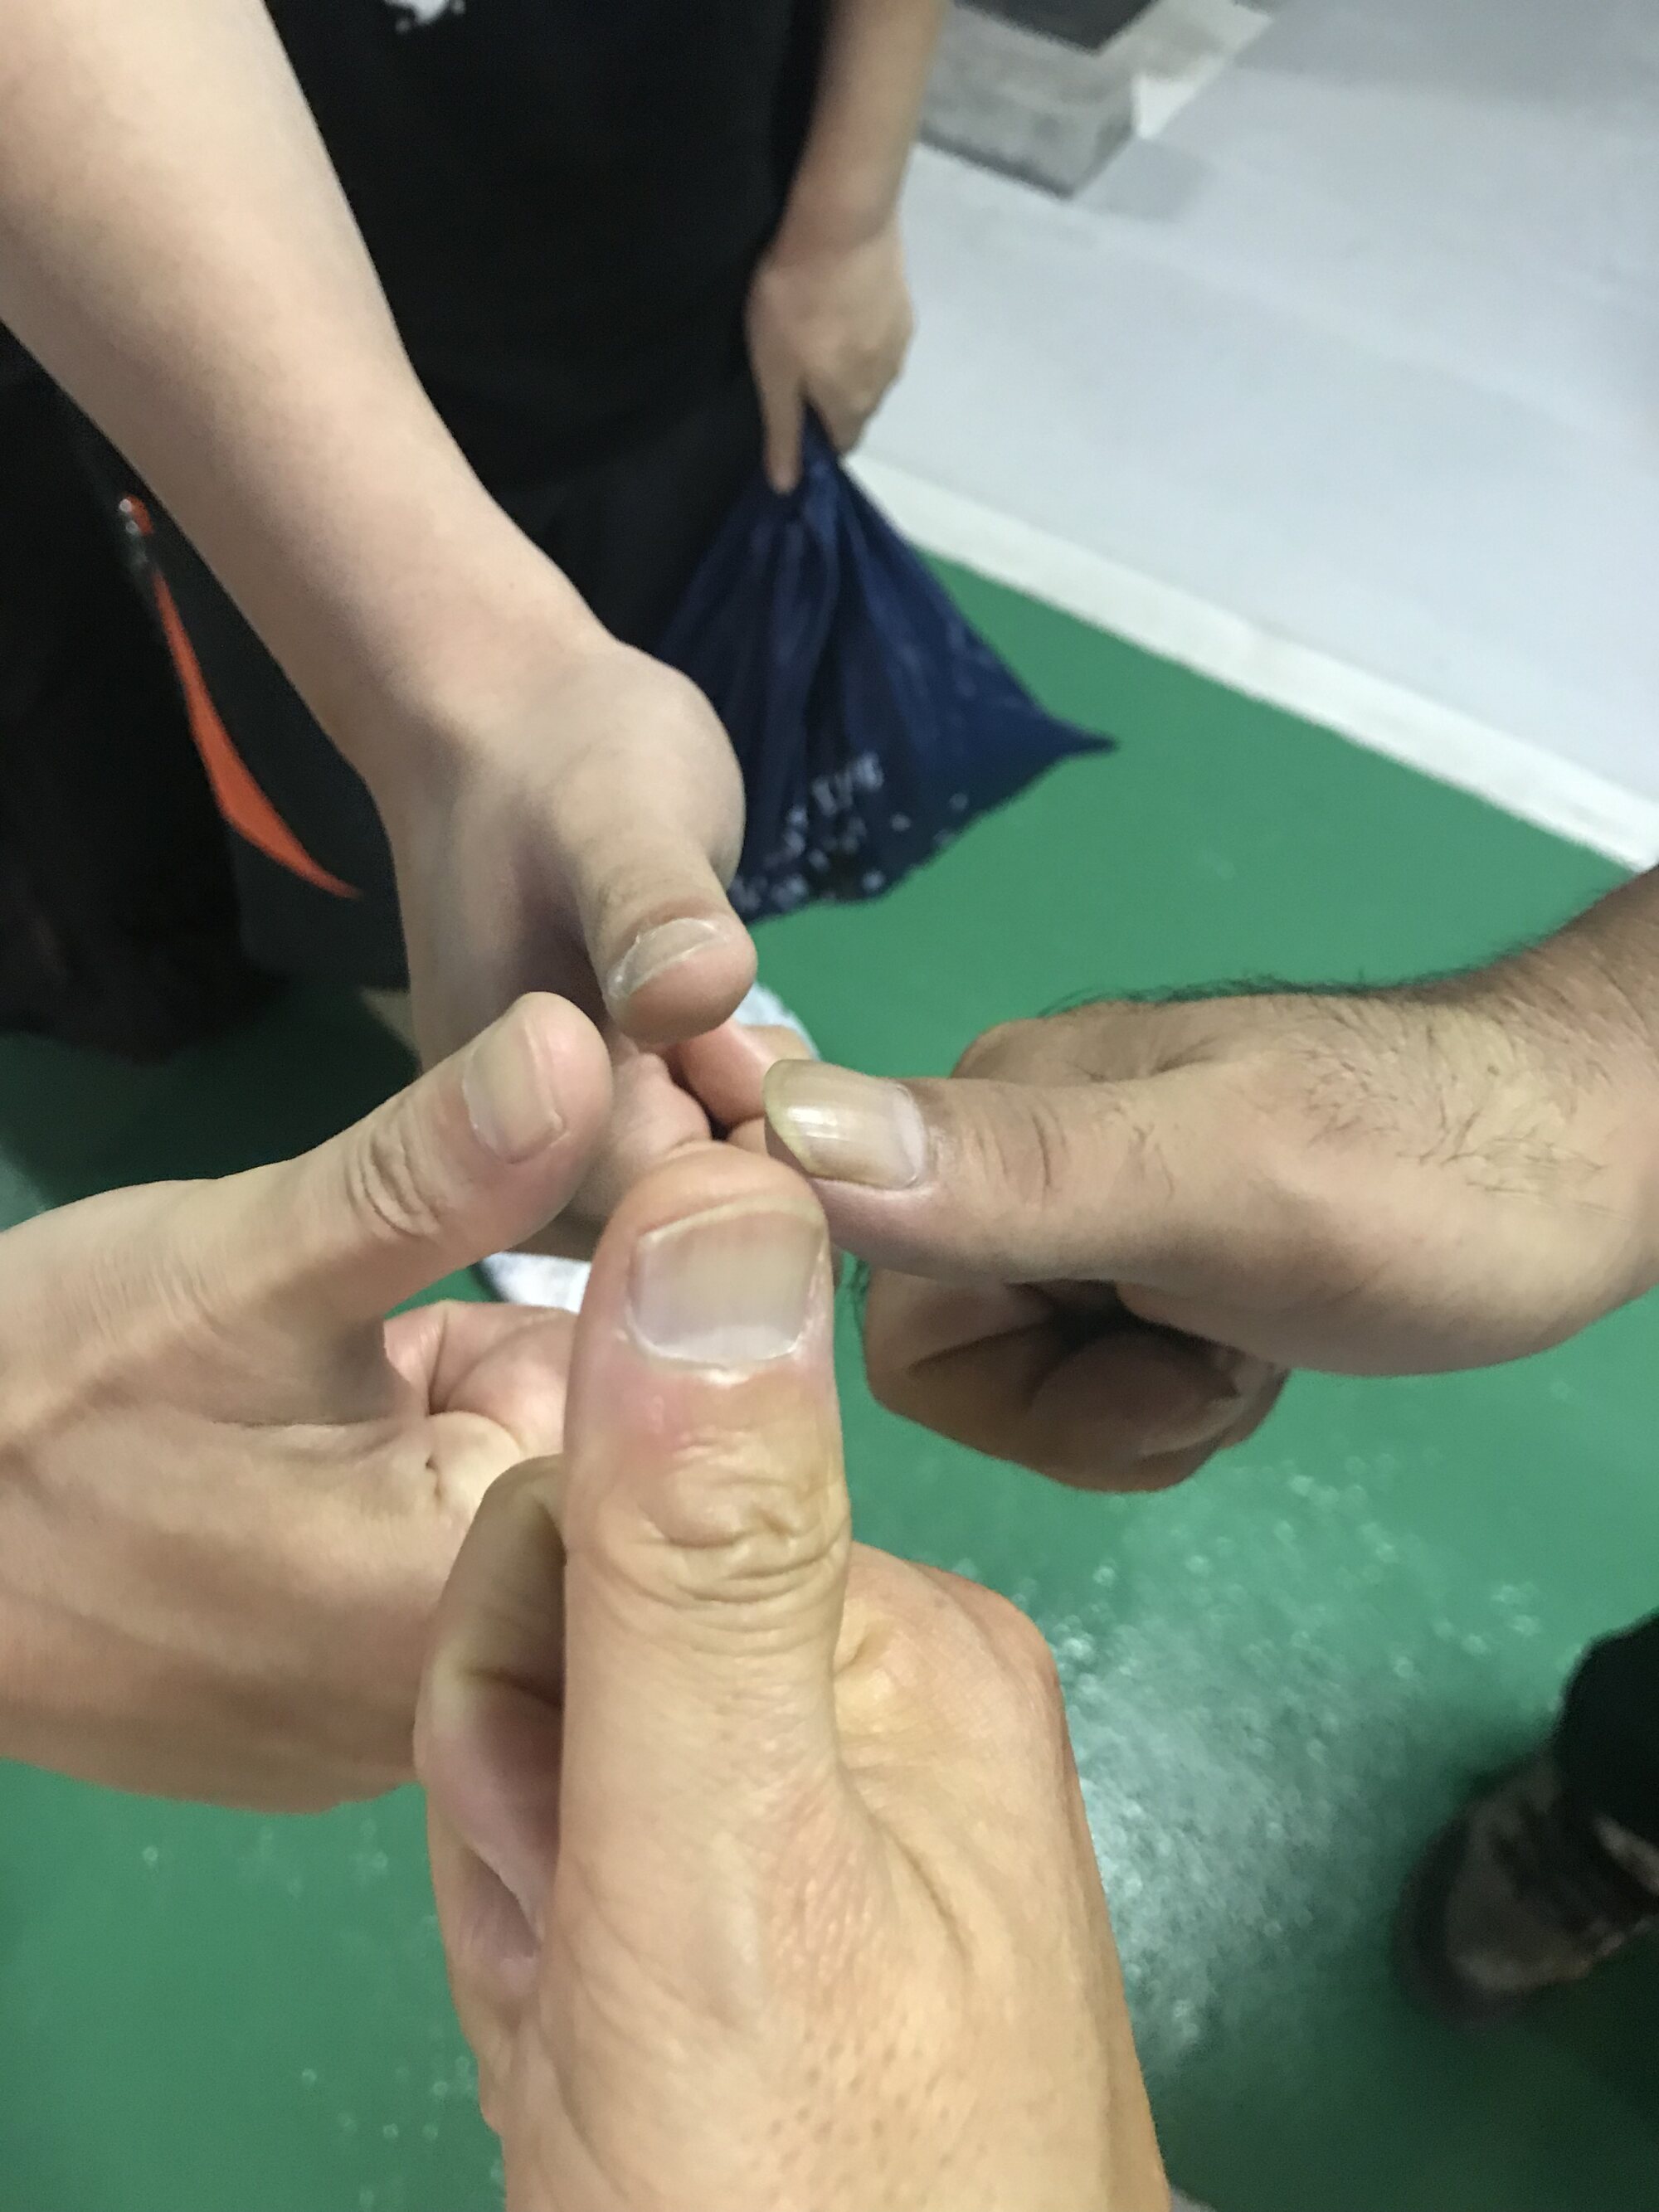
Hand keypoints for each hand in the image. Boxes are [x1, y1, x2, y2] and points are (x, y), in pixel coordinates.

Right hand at [0, 994, 611, 1807]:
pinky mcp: (324, 1717)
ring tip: (300, 1382)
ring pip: (505, 1511)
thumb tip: (591, 1045)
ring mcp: (383, 1729)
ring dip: (447, 1408)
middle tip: (383, 1307)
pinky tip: (284, 1444)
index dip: (637, 1287)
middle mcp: (454, 1709)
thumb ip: (431, 1175)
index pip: (667, 1434)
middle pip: (593, 1478)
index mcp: (466, 1612)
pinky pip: (427, 1564)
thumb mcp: (240, 1266)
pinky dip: (387, 1478)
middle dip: (523, 1352)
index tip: (595, 1191)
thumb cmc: (30, 1403)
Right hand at [377, 622, 765, 1251]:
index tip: (739, 1039)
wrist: (516, 732)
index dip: (745, 1149)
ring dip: (758, 1126)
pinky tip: (736, 1035)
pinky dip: (746, 1114)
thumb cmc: (562, 759)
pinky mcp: (608, 1138)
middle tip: (743, 1024)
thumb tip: (697, 991)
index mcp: (495, 1132)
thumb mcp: (616, 810)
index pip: (658, 1225)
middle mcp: (517, 1183)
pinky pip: (703, 1172)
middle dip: (757, 1144)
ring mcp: (561, 1168)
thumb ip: (649, 906)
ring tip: (734, 1022)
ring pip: (705, 1213)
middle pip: (684, 1241)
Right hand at [418, 1143, 1165, 2211]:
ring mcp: (842, 1808)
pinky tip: (617, 2063)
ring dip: (533, 1899)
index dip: (517, 1673)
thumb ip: (703, 1533)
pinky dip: (562, 1965)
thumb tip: (726, 1190)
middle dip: (523, 1797)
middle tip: (597, 1976)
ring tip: (608, 2043)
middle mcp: (885, 1687)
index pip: (602, 1502)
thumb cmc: (819, 2187)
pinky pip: (604, 1864)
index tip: (571, 1829)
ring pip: (569, 1750)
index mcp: (900, 1627)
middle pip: (577, 1627)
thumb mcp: (726, 1842)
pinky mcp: (797, 1913)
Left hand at [746, 215, 912, 491]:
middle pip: (858, 408)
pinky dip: (863, 332)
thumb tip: (787, 486)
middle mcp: (885, 383)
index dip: (818, 440)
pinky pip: (881, 336)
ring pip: (873, 371)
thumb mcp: (774, 372)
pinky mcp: (905, 304)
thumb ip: (783, 430)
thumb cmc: (796, 301)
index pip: (843, 444)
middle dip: (832, 401)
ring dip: (850, 364)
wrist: (843, 221)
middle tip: (796, 363)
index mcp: (853, 405)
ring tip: (818, 330)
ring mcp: (900, 342)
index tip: (793, 415)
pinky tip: (841, 306)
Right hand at [760, 969, 1658, 1486]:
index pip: (881, 1311)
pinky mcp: (1135, 1256)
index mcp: (984, 1110)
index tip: (1128, 1339)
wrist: (1587, 1163)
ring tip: (1245, 1343)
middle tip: (1213, 1354)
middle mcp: (1000, 1151)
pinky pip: (1089, 1380)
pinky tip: (1251, 1346)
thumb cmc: (1421, 1174)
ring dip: (1138, 1403)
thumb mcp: (1217, 1179)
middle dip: (1086, 1401)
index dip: (998, 1373)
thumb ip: (1005, 1171)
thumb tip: (770, 1129)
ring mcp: (1072, 1209)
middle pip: (952, 1362)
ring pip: (1021, 1386)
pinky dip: (1169, 1396)